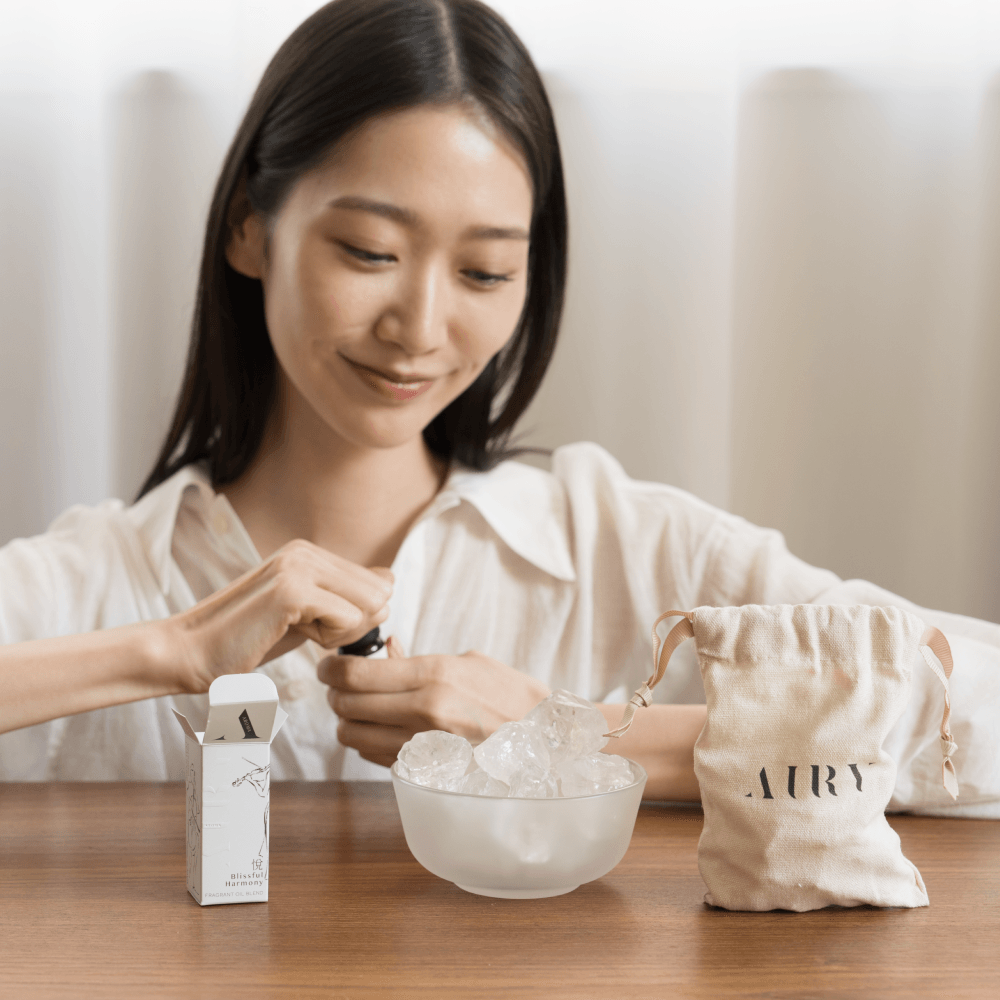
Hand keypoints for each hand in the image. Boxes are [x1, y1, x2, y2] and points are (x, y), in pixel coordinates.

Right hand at [166, 539, 392, 692]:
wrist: (190, 652)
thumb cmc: (247, 640)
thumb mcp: (306, 616)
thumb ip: (345, 598)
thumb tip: (390, 580)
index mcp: (309, 552)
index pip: (377, 582)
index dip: (358, 618)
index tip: (316, 627)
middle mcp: (306, 550)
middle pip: (379, 593)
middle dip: (355, 626)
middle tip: (307, 633)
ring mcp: (298, 566)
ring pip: (368, 605)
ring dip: (339, 633)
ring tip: (294, 631)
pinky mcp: (292, 590)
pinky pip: (347, 619)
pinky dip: (326, 639)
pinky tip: (288, 633)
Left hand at [318, 640, 550, 766]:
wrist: (547, 742)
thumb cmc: (512, 696)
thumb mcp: (470, 662)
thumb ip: (420, 659)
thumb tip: (387, 650)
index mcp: (434, 676)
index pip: (355, 675)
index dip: (331, 669)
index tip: (327, 666)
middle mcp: (424, 712)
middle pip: (346, 707)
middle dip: (336, 696)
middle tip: (340, 686)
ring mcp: (424, 747)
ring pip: (353, 738)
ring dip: (349, 723)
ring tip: (361, 710)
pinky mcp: (426, 772)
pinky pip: (376, 758)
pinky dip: (370, 743)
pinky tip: (384, 730)